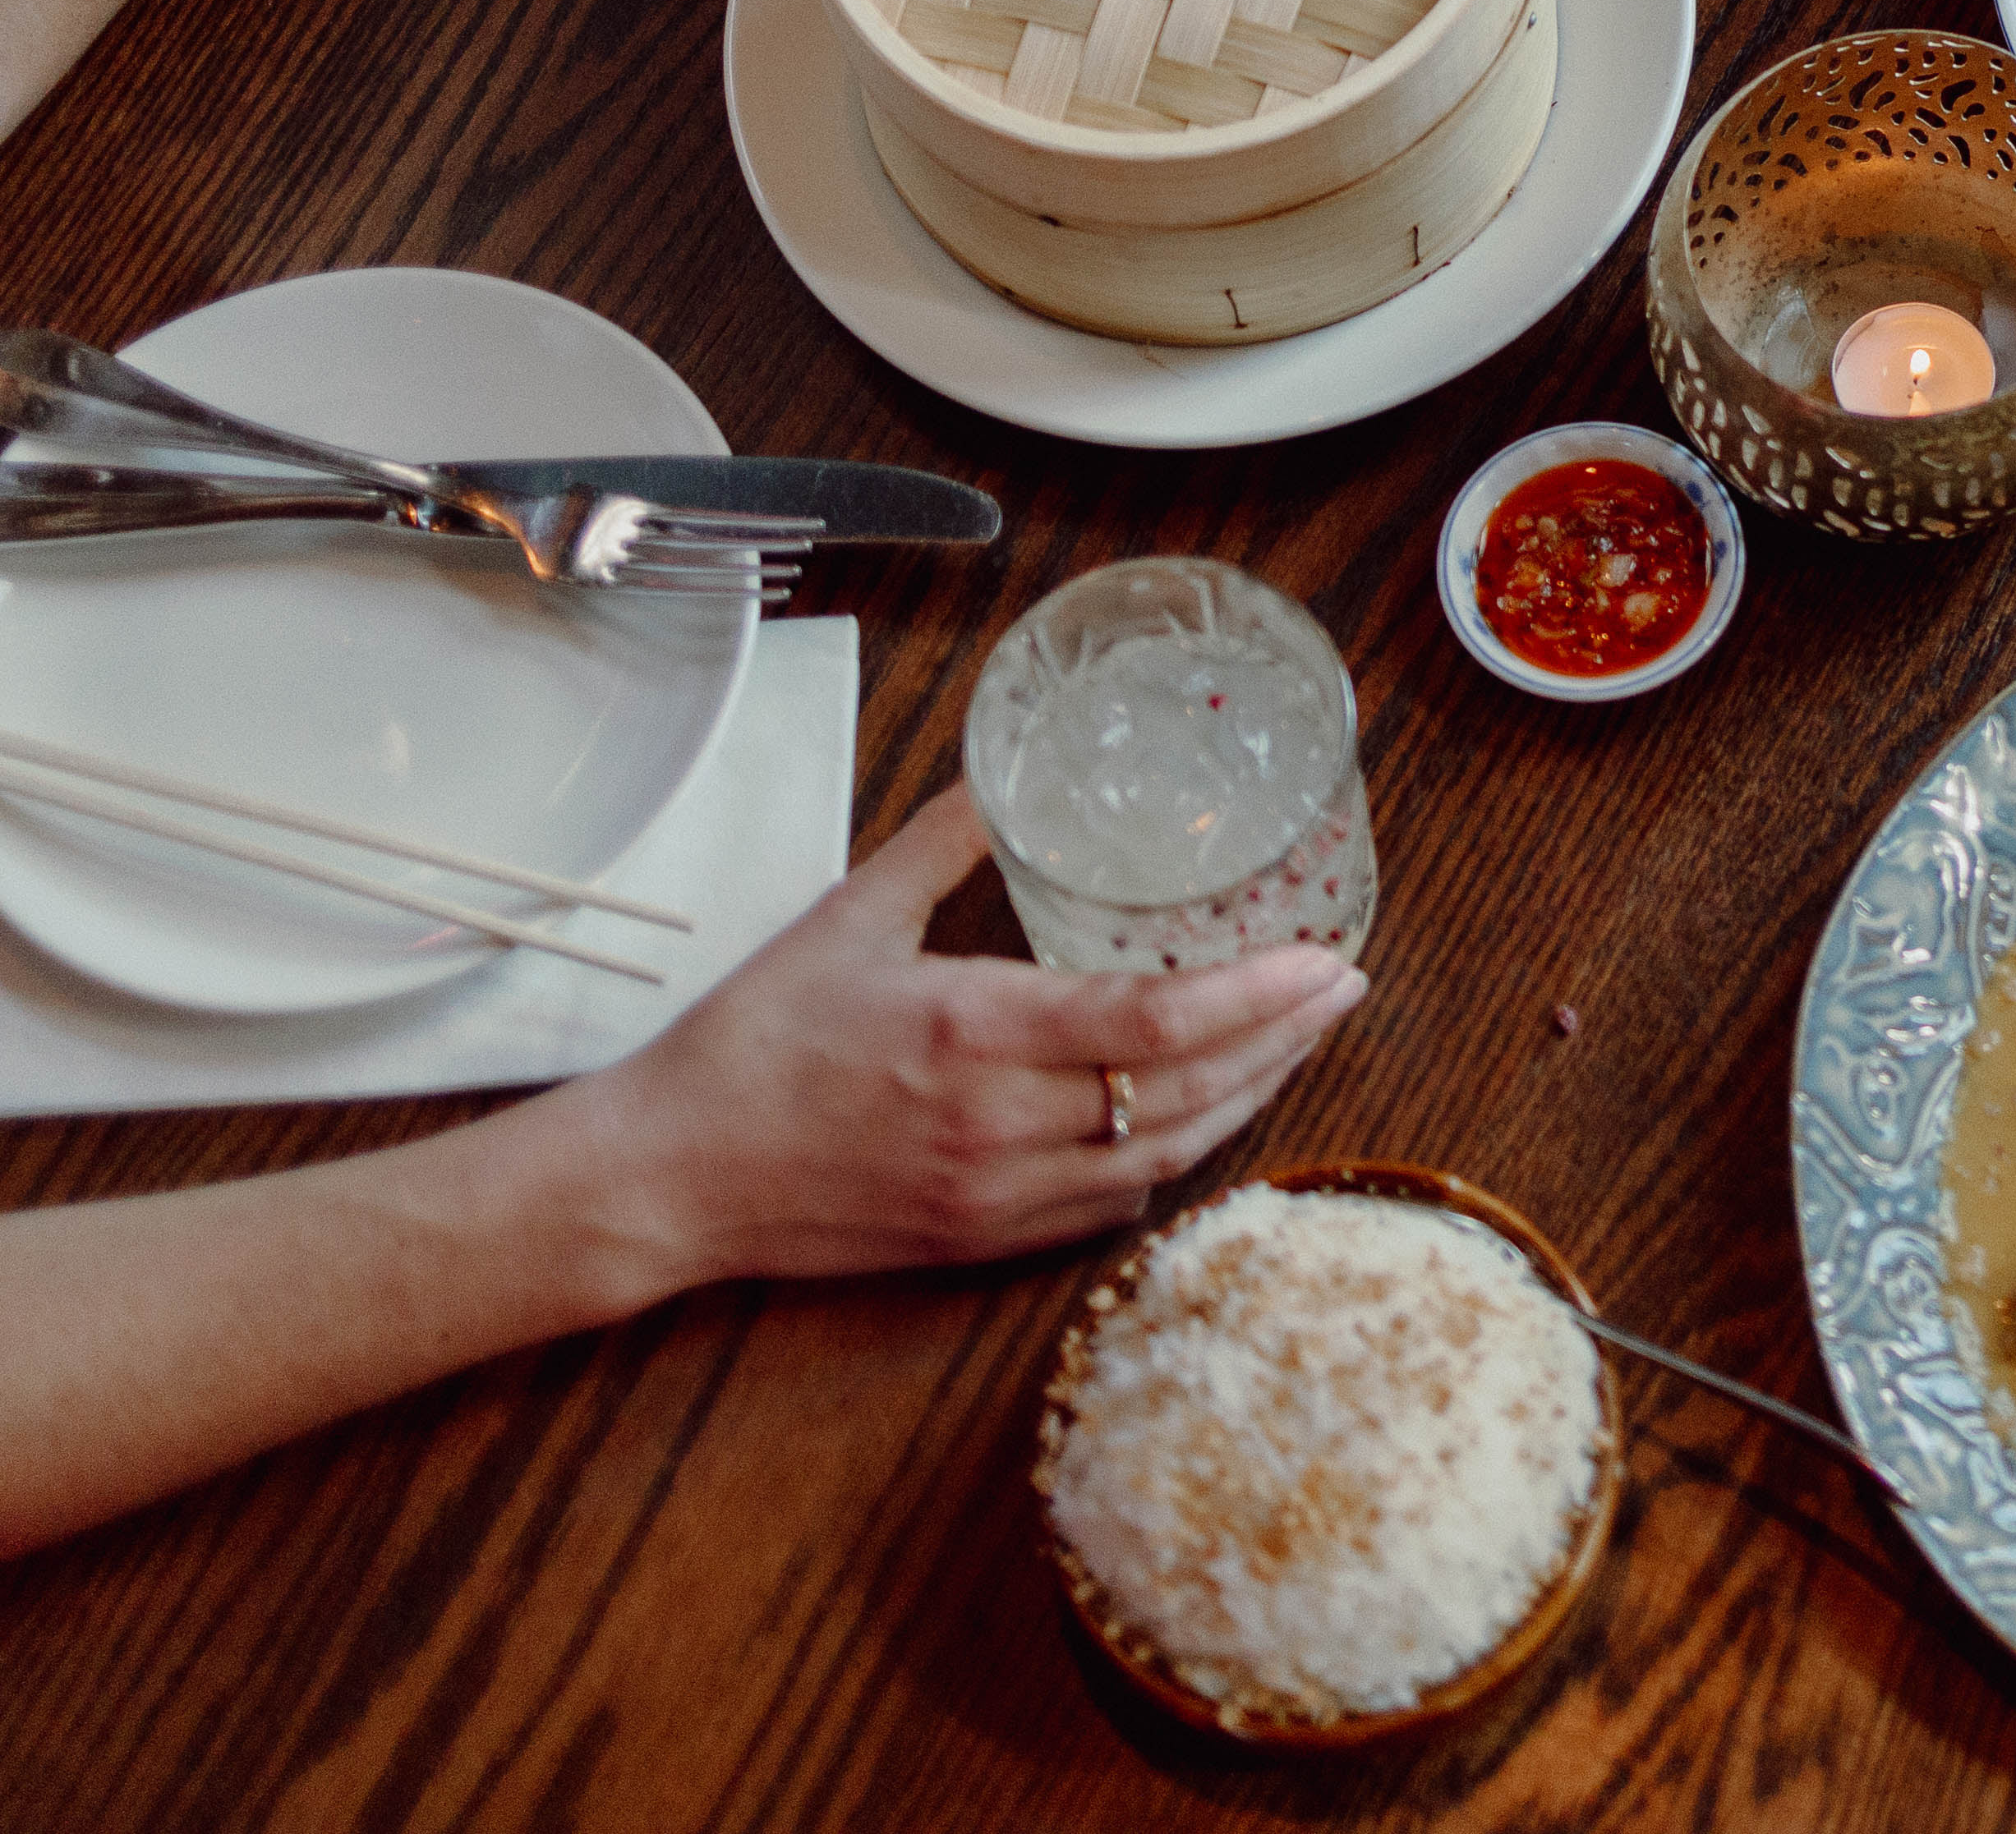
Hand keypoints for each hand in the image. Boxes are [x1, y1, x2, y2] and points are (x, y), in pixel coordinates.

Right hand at [552, 788, 1365, 1290]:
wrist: (671, 1176)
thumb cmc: (751, 1042)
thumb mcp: (847, 917)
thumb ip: (942, 841)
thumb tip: (1003, 772)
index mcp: (974, 1034)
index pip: (1157, 1023)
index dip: (1260, 993)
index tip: (1327, 959)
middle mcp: (1001, 1124)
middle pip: (1189, 1093)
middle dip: (1284, 1040)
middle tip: (1343, 988)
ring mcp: (997, 1195)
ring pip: (1165, 1157)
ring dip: (1248, 1101)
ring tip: (1301, 1042)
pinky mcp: (981, 1242)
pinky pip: (1112, 1207)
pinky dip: (1176, 1160)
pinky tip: (1209, 1118)